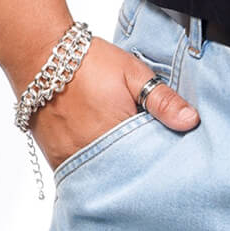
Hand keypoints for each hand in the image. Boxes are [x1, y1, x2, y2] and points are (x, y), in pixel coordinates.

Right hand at [24, 34, 200, 169]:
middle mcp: (91, 150)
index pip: (146, 161)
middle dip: (137, 173)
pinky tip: (102, 161)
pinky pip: (78, 174)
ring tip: (126, 165)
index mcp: (115, 132)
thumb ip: (162, 100)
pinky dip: (92, 171)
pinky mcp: (55, 157)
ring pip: (101, 177)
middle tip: (148, 167)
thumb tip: (190, 121)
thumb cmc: (87, 61)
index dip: (157, 161)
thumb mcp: (132, 73)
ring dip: (114, 173)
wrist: (39, 54)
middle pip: (123, 175)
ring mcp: (70, 156)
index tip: (168, 161)